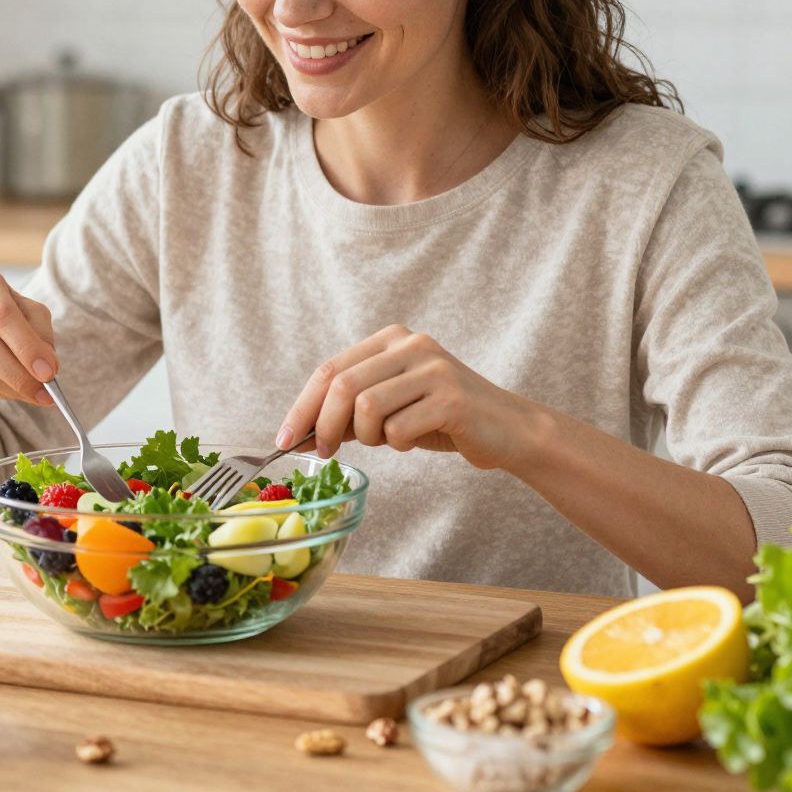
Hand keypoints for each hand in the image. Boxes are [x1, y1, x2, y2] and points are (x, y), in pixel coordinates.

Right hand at [0, 263, 55, 405]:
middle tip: (44, 391)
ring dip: (10, 387)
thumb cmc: (9, 317)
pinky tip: (12, 390)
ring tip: (34, 394)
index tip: (48, 371)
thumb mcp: (31, 315)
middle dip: (19, 373)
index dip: (26, 345)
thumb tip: (46, 368)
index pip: (1, 313)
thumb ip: (41, 336)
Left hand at [279, 325, 529, 469]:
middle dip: (323, 426)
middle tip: (323, 452)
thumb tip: (300, 432)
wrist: (506, 429)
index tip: (285, 438)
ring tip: (388, 440)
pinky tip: (416, 440)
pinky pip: (399, 429)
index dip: (302, 405)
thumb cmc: (441, 419)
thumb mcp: (391, 407)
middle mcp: (412, 345)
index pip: (330, 369)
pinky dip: (398, 444)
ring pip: (367, 408)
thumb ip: (350, 411)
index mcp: (392, 339)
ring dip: (367, 437)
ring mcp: (433, 369)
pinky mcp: (451, 398)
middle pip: (343, 386)